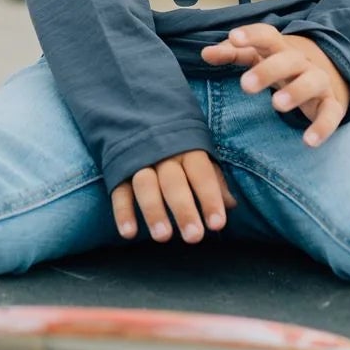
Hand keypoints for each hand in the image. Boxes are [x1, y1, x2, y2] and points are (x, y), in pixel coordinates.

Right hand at [110, 150, 238, 242]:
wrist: (138, 112)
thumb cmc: (178, 144)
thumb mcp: (199, 155)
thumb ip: (213, 179)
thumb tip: (231, 204)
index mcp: (188, 149)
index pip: (201, 174)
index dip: (210, 199)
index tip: (217, 225)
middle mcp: (164, 155)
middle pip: (174, 182)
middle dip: (183, 210)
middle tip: (194, 237)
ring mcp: (139, 161)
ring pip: (146, 185)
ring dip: (153, 211)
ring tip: (163, 237)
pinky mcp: (118, 170)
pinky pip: (119, 190)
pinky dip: (122, 212)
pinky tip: (129, 233)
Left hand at [200, 24, 349, 147]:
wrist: (324, 77)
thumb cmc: (279, 67)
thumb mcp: (257, 58)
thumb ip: (231, 54)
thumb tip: (205, 53)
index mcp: (280, 49)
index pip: (267, 35)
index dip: (251, 35)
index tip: (234, 37)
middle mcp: (301, 62)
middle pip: (288, 60)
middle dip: (268, 70)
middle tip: (245, 85)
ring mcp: (318, 82)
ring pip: (312, 82)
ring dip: (296, 92)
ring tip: (276, 105)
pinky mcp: (331, 105)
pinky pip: (331, 114)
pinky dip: (322, 127)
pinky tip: (308, 141)